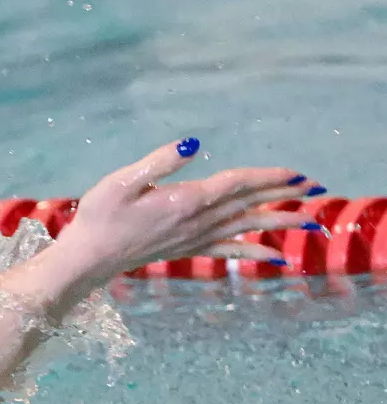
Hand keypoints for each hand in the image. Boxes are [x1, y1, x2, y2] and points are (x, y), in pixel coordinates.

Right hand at [52, 138, 320, 287]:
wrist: (89, 257)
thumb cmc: (98, 216)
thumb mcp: (122, 181)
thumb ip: (159, 162)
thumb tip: (194, 144)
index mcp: (185, 200)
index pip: (237, 184)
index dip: (268, 177)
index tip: (297, 173)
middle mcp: (197, 222)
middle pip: (249, 204)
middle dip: (283, 195)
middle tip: (315, 188)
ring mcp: (195, 239)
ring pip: (246, 227)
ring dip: (279, 222)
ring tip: (309, 220)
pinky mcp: (188, 251)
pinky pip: (230, 252)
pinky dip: (254, 253)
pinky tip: (276, 259)